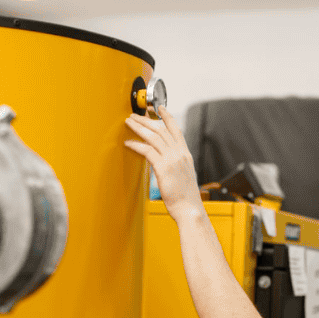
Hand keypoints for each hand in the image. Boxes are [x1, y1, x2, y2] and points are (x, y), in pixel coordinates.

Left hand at [124, 106, 204, 220]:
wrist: (190, 209)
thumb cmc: (186, 198)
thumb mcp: (183, 176)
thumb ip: (175, 166)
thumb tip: (165, 163)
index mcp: (185, 155)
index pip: (176, 130)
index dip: (167, 117)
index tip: (159, 108)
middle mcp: (180, 154)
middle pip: (161, 130)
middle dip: (146, 120)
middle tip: (135, 115)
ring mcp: (172, 160)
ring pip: (153, 137)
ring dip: (139, 128)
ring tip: (129, 123)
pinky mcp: (163, 168)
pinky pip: (147, 151)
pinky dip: (136, 145)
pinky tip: (128, 143)